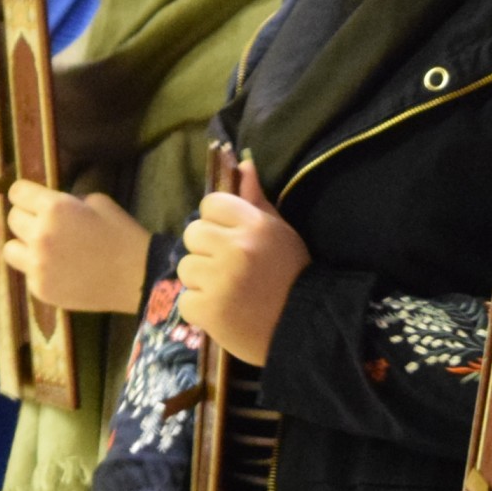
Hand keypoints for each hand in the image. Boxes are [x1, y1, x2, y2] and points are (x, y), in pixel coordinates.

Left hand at [5, 183, 152, 314]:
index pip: (16, 192)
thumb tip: (45, 204)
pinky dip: (37, 269)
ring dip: (23, 245)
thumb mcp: (96, 202)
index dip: (25, 195)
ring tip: (45, 250)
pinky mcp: (40, 289)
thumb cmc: (121, 234)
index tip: (33, 200)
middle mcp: (39, 235)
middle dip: (26, 218)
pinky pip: (26, 272)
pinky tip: (60, 270)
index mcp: (54, 208)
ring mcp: (37, 265)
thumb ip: (65, 201)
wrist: (136, 276)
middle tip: (45, 225)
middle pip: (12, 219)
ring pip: (10, 248)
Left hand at [175, 159, 306, 365]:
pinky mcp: (208, 311)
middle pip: (192, 234)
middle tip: (227, 268)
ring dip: (201, 281)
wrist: (305, 328)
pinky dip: (201, 309)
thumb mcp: (280, 233)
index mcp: (254, 225)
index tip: (230, 239)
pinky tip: (223, 311)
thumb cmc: (292, 276)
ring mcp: (220, 280)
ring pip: (186, 268)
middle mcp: (235, 248)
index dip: (217, 222)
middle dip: (205, 251)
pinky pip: (186, 301)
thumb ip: (256, 201)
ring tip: (227, 291)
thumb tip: (242, 163)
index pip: (210, 205)